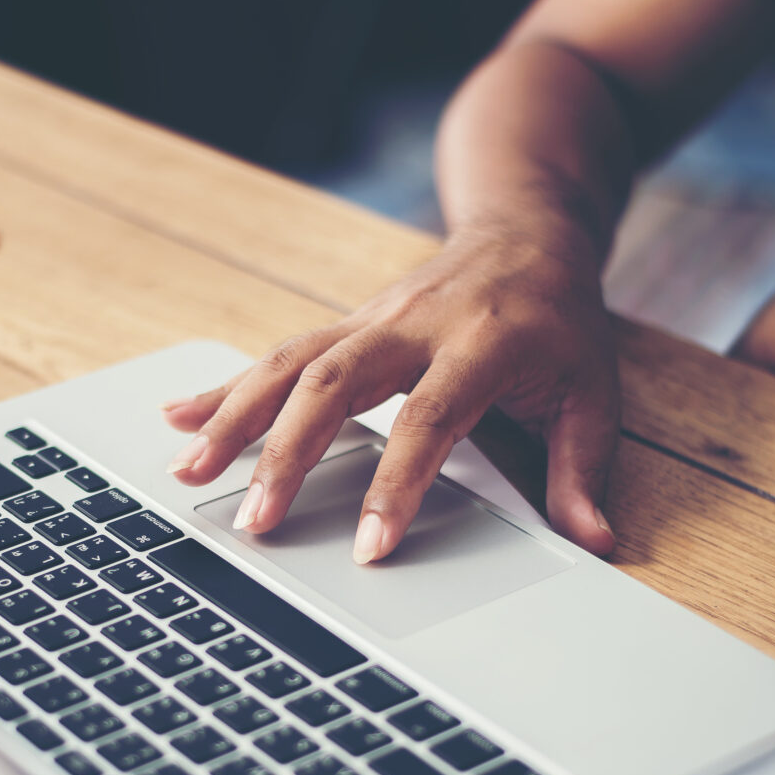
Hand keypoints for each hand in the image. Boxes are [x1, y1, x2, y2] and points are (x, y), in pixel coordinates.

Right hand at [161, 216, 620, 559]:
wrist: (525, 228)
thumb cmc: (558, 318)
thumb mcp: (590, 389)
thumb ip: (582, 468)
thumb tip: (594, 543)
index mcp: (479, 343)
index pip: (428, 418)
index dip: (395, 483)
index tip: (368, 546)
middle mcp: (411, 324)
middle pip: (332, 385)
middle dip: (285, 454)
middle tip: (254, 520)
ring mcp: (368, 319)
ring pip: (288, 363)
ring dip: (233, 417)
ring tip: (189, 470)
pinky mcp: (342, 323)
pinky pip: (275, 354)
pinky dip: (225, 386)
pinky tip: (180, 414)